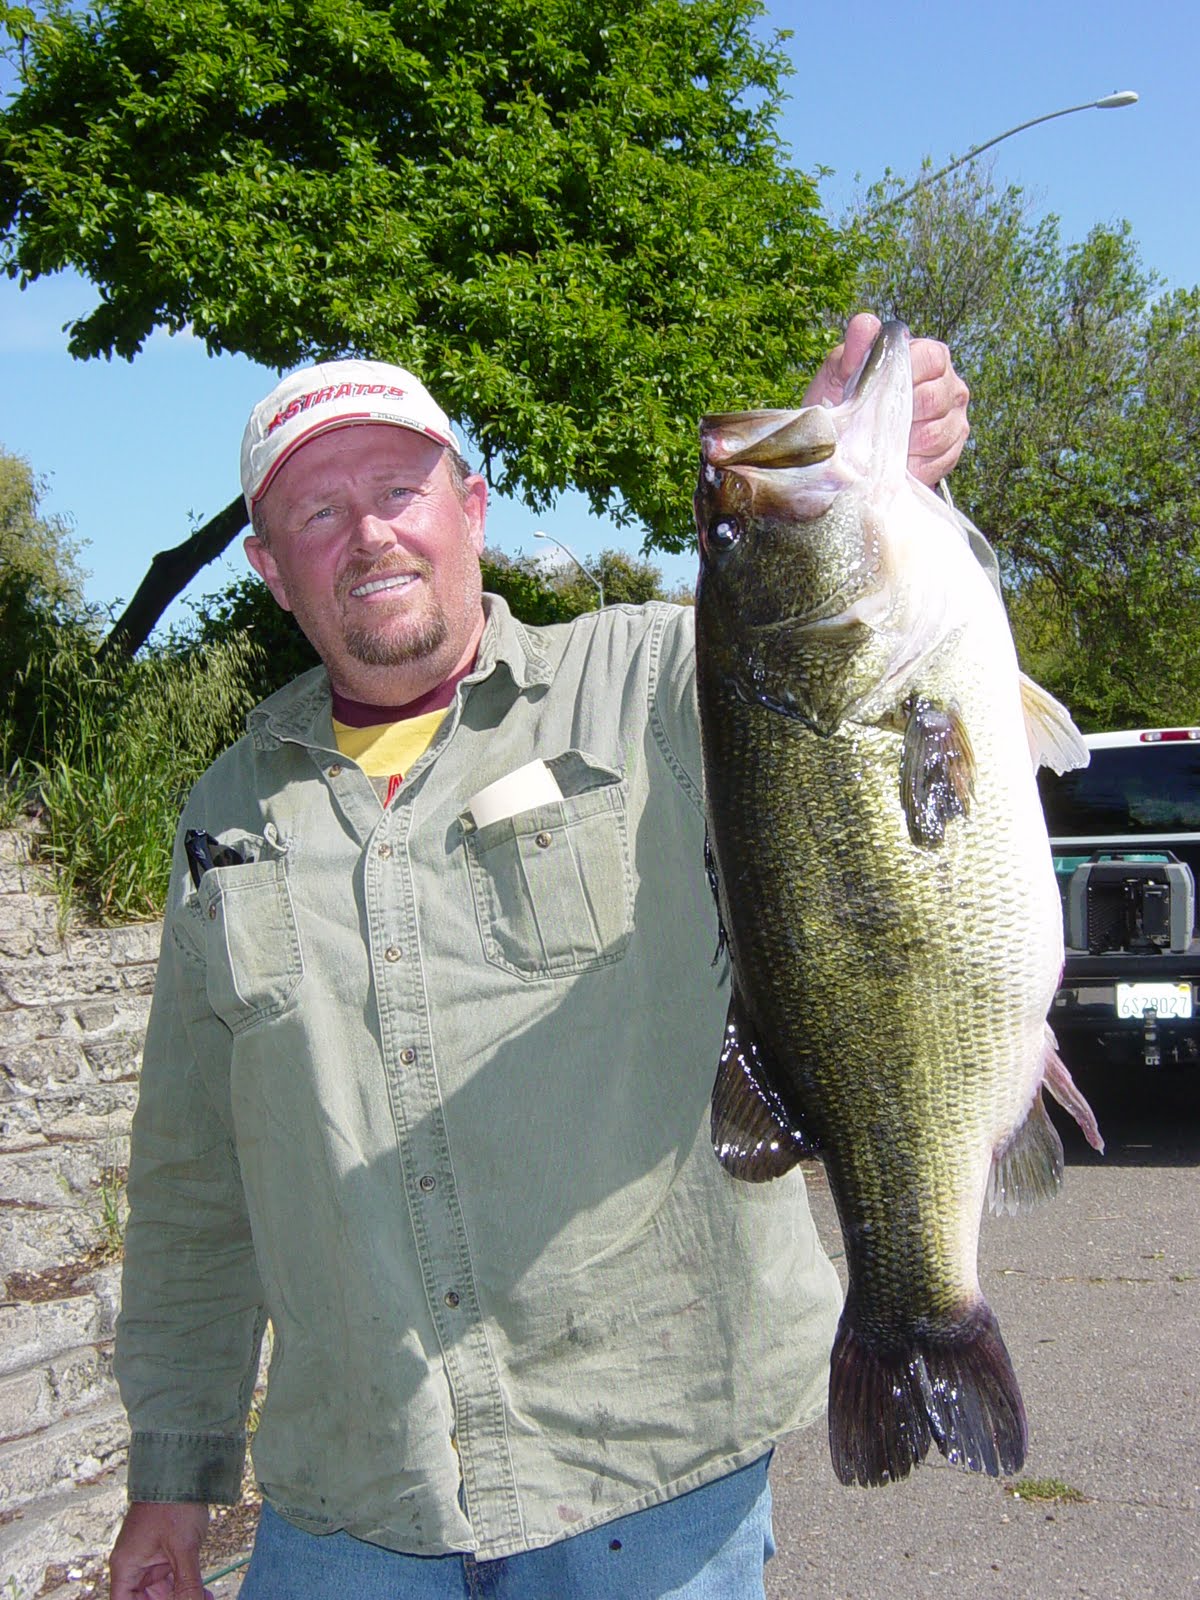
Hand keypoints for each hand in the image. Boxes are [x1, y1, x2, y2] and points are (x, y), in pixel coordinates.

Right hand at [109, 1502, 213, 1599]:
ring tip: (207, 1598)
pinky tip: (206, 1594)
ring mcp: (150, 1560)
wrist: (184, 1471)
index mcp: (126, 1567)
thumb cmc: (175, 1504)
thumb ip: (187, 1585)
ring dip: (183, 1598)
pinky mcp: (165, 1553)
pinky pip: (172, 1580)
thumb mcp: (184, 1548)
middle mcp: (134, 1566)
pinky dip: (187, 1588)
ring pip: (162, 1593)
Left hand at [803, 313, 970, 485]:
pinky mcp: (951, 453)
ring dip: (901, 443)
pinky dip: (909, 465)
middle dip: (899, 414)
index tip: (877, 389)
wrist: (840, 448)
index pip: (931, 358)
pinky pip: (935, 462)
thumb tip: (865, 324)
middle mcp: (950, 386)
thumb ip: (853, 349)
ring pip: (934, 435)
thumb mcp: (838, 374)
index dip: (905, 373)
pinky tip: (893, 460)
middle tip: (872, 422)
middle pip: (934, 399)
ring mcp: (955, 421)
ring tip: (879, 442)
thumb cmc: (843, 403)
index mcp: (930, 356)